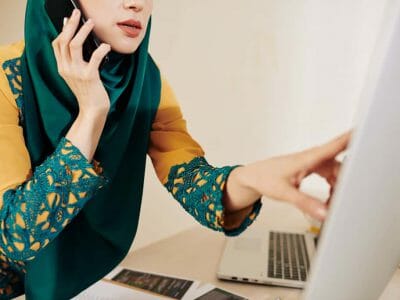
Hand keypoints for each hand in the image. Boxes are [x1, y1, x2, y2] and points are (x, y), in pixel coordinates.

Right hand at [51, 9, 110, 113]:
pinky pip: (94, 58)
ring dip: (83, 31)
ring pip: (74, 45)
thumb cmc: (88, 92)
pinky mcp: (89, 77)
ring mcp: (76, 72)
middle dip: (70, 24)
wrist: (92, 110)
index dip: (62, 30)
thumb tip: (81, 42)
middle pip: (64, 40)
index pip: (57, 44)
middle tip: (77, 13)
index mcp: (62, 68)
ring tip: (91, 23)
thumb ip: (75, 62)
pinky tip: (106, 46)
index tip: (67, 19)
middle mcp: (66, 68)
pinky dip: (101, 49)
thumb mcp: (77, 76)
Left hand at [236, 131, 350, 220]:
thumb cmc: (265, 178)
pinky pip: (328, 175)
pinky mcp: (309, 168)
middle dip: (345, 180)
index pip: (332, 147)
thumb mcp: (285, 193)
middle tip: (342, 197)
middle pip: (339, 165)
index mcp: (306, 159)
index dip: (349, 141)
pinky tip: (327, 199)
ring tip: (331, 203)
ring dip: (338, 186)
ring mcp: (311, 163)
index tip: (363, 135)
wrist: (253, 176)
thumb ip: (305, 203)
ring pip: (335, 172)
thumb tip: (325, 212)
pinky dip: (332, 186)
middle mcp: (311, 158)